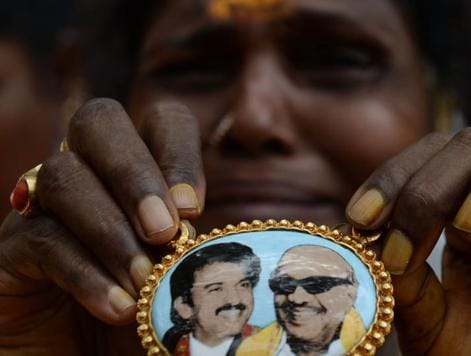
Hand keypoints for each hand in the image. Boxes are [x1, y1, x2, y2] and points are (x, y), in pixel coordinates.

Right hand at [0, 99, 204, 353]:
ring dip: (111, 228)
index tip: (195, 207)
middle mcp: (88, 177)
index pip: (161, 121)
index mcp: (137, 176)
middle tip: (164, 230)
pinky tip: (119, 306)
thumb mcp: (182, 285)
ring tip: (143, 280)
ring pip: (64, 175)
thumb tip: (223, 241)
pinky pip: (41, 237)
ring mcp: (42, 209)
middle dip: (136, 173)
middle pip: (99, 120)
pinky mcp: (9, 251)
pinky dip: (86, 271)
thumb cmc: (145, 323)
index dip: (179, 151)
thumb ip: (198, 254)